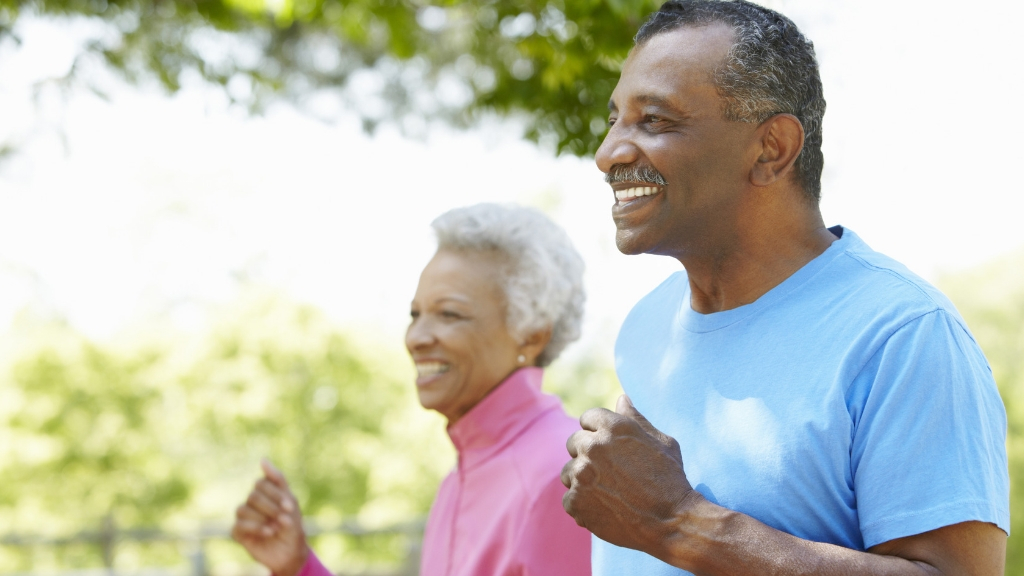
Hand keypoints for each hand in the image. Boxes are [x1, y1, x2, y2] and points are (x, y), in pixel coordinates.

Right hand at [231, 459, 308, 575]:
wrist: (291, 551)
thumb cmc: (291, 525)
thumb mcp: (289, 500)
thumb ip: (277, 479)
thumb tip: (262, 460)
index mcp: (264, 492)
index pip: (261, 482)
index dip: (276, 494)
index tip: (290, 507)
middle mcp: (251, 502)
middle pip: (253, 495)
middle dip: (272, 508)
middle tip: (284, 520)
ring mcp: (243, 516)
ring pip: (243, 508)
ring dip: (264, 518)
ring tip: (277, 528)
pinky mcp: (238, 531)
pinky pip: (239, 524)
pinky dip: (256, 528)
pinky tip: (269, 532)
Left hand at [561, 395, 698, 556]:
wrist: (671, 521)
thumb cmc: (671, 480)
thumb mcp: (661, 442)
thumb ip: (636, 419)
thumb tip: (621, 399)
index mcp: (613, 427)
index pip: (588, 418)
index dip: (598, 431)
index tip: (608, 446)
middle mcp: (593, 447)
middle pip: (574, 442)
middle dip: (587, 453)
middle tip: (609, 472)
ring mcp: (581, 475)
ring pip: (568, 471)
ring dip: (582, 479)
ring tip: (607, 492)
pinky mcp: (575, 501)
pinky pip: (569, 498)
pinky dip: (583, 505)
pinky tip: (604, 508)